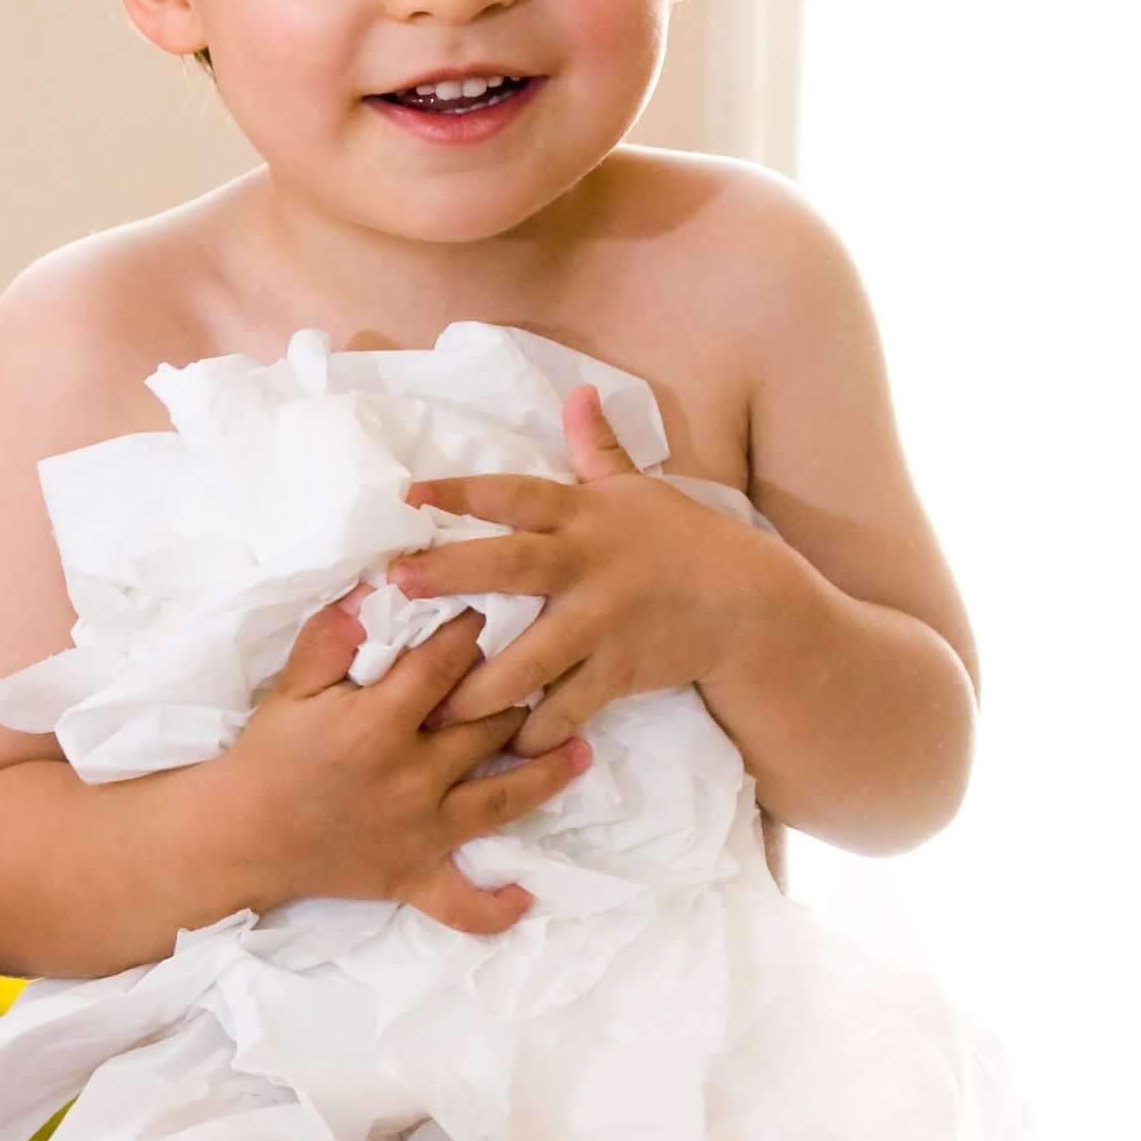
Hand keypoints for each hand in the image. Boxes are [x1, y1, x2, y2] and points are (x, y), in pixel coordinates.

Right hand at [231, 597, 590, 936]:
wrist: (238, 836)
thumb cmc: (267, 754)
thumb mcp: (292, 686)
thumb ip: (331, 638)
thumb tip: (371, 593)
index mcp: (381, 723)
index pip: (446, 666)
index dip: (471, 633)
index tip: (489, 612)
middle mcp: (413, 777)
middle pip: (487, 726)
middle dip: (517, 693)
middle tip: (545, 669)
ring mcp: (420, 832)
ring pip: (500, 800)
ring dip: (545, 776)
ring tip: (582, 751)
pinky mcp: (412, 877)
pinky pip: (460, 903)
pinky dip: (493, 907)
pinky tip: (527, 898)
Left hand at [390, 383, 768, 750]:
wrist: (743, 604)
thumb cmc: (680, 540)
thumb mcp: (638, 489)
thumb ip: (597, 448)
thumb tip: (578, 391)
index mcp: (583, 515)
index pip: (512, 495)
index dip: (459, 491)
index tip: (406, 495)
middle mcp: (586, 566)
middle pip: (509, 565)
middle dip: (450, 572)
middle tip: (397, 582)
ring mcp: (602, 623)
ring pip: (530, 659)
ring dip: (479, 688)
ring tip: (433, 709)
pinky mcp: (619, 672)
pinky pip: (567, 708)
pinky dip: (535, 732)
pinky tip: (500, 750)